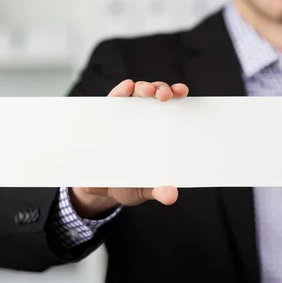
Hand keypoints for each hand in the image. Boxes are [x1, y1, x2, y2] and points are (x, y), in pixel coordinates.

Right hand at [70, 79, 188, 218]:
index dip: (177, 95)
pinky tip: (126, 86)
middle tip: (165, 95)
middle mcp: (144, 118)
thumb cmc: (128, 184)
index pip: (172, 108)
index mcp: (159, 132)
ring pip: (137, 92)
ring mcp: (125, 114)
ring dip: (143, 87)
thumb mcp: (144, 189)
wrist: (99, 188)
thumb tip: (170, 196)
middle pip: (156, 95)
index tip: (182, 92)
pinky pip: (114, 98)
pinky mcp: (106, 115)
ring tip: (146, 91)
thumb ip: (157, 190)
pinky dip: (120, 90)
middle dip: (162, 89)